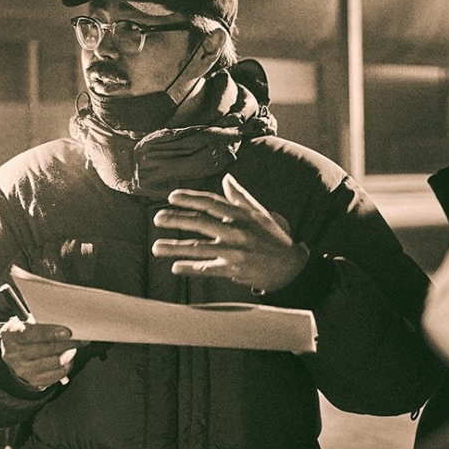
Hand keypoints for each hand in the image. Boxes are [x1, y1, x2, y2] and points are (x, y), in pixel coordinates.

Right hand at [0, 317, 83, 390]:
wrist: (11, 354)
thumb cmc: (23, 335)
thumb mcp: (24, 325)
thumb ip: (40, 323)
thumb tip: (64, 325)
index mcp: (11, 336)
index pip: (31, 334)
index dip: (50, 333)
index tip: (67, 332)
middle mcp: (14, 355)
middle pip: (46, 349)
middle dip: (66, 344)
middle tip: (78, 338)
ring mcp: (24, 370)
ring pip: (54, 362)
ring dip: (69, 354)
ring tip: (74, 347)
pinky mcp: (34, 381)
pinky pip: (57, 374)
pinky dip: (67, 365)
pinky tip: (69, 358)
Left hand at [151, 173, 308, 291]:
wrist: (292, 267)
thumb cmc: (273, 237)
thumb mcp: (259, 213)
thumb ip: (239, 196)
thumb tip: (226, 178)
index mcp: (240, 215)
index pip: (211, 203)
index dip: (191, 198)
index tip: (171, 196)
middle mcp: (236, 231)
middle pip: (201, 223)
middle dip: (176, 219)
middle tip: (156, 218)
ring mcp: (235, 251)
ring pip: (199, 248)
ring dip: (175, 248)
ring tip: (156, 247)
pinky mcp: (234, 270)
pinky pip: (208, 269)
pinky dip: (191, 269)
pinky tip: (175, 268)